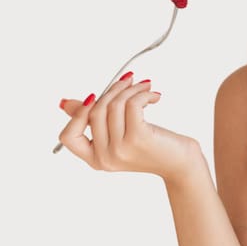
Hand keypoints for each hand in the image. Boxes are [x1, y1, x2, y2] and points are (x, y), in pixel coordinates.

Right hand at [58, 73, 203, 183]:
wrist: (182, 164)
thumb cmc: (153, 147)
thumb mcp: (119, 136)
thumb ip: (93, 122)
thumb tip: (64, 103)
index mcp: (95, 160)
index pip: (68, 137)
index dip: (76, 114)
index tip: (93, 96)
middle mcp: (104, 157)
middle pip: (94, 112)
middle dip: (112, 90)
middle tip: (129, 80)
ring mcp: (120, 149)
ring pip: (114, 105)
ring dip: (131, 89)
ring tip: (145, 86)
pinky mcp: (138, 137)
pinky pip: (132, 104)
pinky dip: (143, 94)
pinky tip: (154, 95)